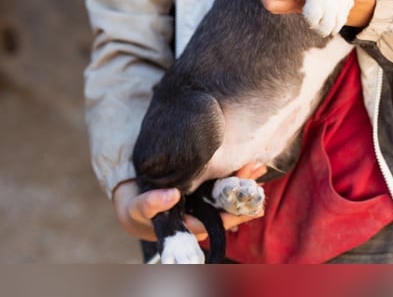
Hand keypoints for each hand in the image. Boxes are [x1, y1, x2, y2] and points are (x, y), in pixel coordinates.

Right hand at [112, 162, 267, 241]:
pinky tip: (251, 166)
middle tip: (256, 173)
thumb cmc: (136, 208)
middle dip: (244, 192)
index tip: (250, 199)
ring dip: (244, 181)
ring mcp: (203, 206)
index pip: (217, 222)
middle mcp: (200, 219)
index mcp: (189, 227)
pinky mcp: (203, 193)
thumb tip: (172, 196)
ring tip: (258, 166)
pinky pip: (224, 187)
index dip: (235, 212)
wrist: (135, 207)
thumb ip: (151, 204)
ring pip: (228, 197)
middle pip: (227, 209)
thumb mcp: (137, 208)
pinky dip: (237, 176)